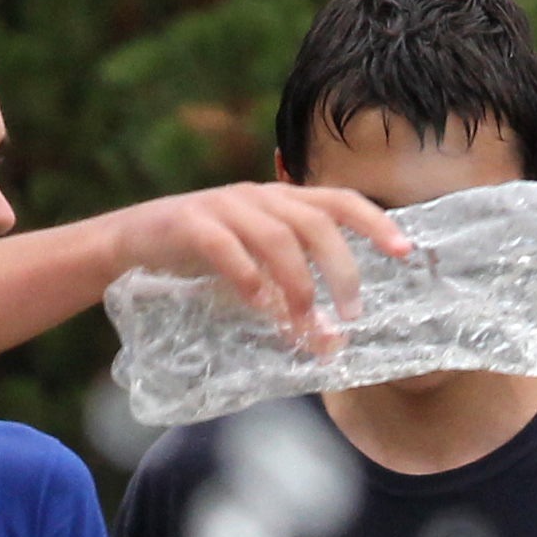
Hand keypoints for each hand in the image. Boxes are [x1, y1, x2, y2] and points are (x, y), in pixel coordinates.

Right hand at [95, 185, 411, 344]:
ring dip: (299, 286)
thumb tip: (332, 339)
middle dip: (341, 270)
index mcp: (279, 201)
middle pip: (315, 223)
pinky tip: (261, 308)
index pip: (338, 200)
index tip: (406, 252)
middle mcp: (257, 197)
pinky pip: (227, 249)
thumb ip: (291, 288)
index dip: (375, 222)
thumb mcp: (254, 261)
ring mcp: (223, 206)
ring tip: (307, 326)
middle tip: (353, 314)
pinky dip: (249, 279)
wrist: (131, 240)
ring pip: (276, 239)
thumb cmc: (202, 256)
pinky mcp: (190, 224)